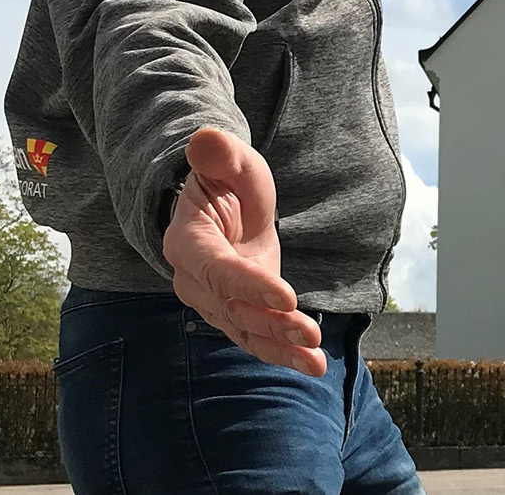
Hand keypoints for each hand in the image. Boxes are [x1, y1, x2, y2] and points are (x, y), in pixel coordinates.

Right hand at [163, 127, 325, 374]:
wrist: (223, 206)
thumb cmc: (227, 181)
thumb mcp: (231, 163)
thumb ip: (221, 156)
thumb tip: (205, 138)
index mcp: (189, 242)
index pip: (218, 270)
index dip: (250, 285)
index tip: (286, 296)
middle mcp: (195, 280)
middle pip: (233, 307)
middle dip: (271, 323)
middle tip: (308, 332)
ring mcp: (213, 302)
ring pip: (245, 329)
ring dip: (280, 346)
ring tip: (314, 360)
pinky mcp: (235, 313)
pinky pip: (255, 338)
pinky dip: (281, 354)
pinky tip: (312, 366)